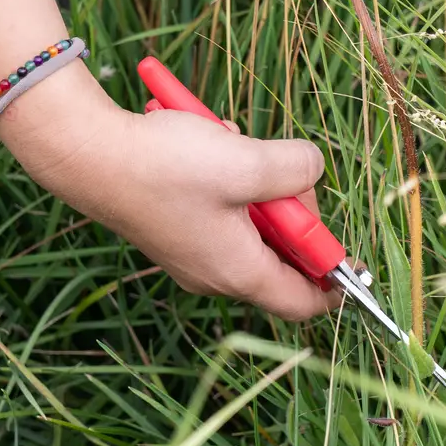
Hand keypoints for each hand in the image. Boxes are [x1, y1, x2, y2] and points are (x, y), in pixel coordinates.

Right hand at [0, 63, 333, 321]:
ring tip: (235, 145)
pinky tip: (211, 143)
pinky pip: (222, 207)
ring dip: (257, 181)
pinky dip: (228, 176)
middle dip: (292, 208)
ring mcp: (192, 250)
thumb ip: (296, 170)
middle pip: (281, 254)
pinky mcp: (175, 226)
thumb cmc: (165, 166)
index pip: (303, 302)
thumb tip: (313, 169)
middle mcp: (215, 272)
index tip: (355, 260)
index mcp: (238, 271)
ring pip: (252, 222)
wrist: (89, 154)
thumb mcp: (247, 162)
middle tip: (285, 169)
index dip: (336, 284)